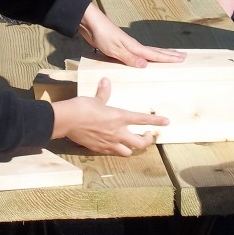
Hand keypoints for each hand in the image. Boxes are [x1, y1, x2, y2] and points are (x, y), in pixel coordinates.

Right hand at [51, 78, 168, 154]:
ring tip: (132, 143)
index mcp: (119, 117)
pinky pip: (113, 153)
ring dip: (132, 148)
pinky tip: (115, 146)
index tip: (166, 122)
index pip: (142, 119)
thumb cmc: (82, 107)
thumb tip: (106, 81)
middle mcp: (117, 133)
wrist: (67, 121)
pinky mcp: (99, 149)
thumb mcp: (95, 99)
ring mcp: (109, 143)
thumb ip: (103, 92)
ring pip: (128, 152)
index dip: (156, 121)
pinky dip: (117, 150)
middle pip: (140, 143)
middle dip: (147, 140)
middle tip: (148, 135)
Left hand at [78, 3, 184, 67]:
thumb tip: (146, 65)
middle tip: (183, 56)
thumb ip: (129, 57)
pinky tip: (146, 58)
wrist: (90, 23)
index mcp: (134, 47)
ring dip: (160, 54)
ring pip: (148, 51)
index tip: (182, 59)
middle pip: (155, 51)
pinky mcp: (120, 47)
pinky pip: (139, 53)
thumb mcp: (115, 49)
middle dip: (169, 55)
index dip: (168, 58)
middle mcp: (134, 46)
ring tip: (170, 55)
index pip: (155, 54)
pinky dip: (148, 55)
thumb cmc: (102, 34)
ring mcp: (128, 45)